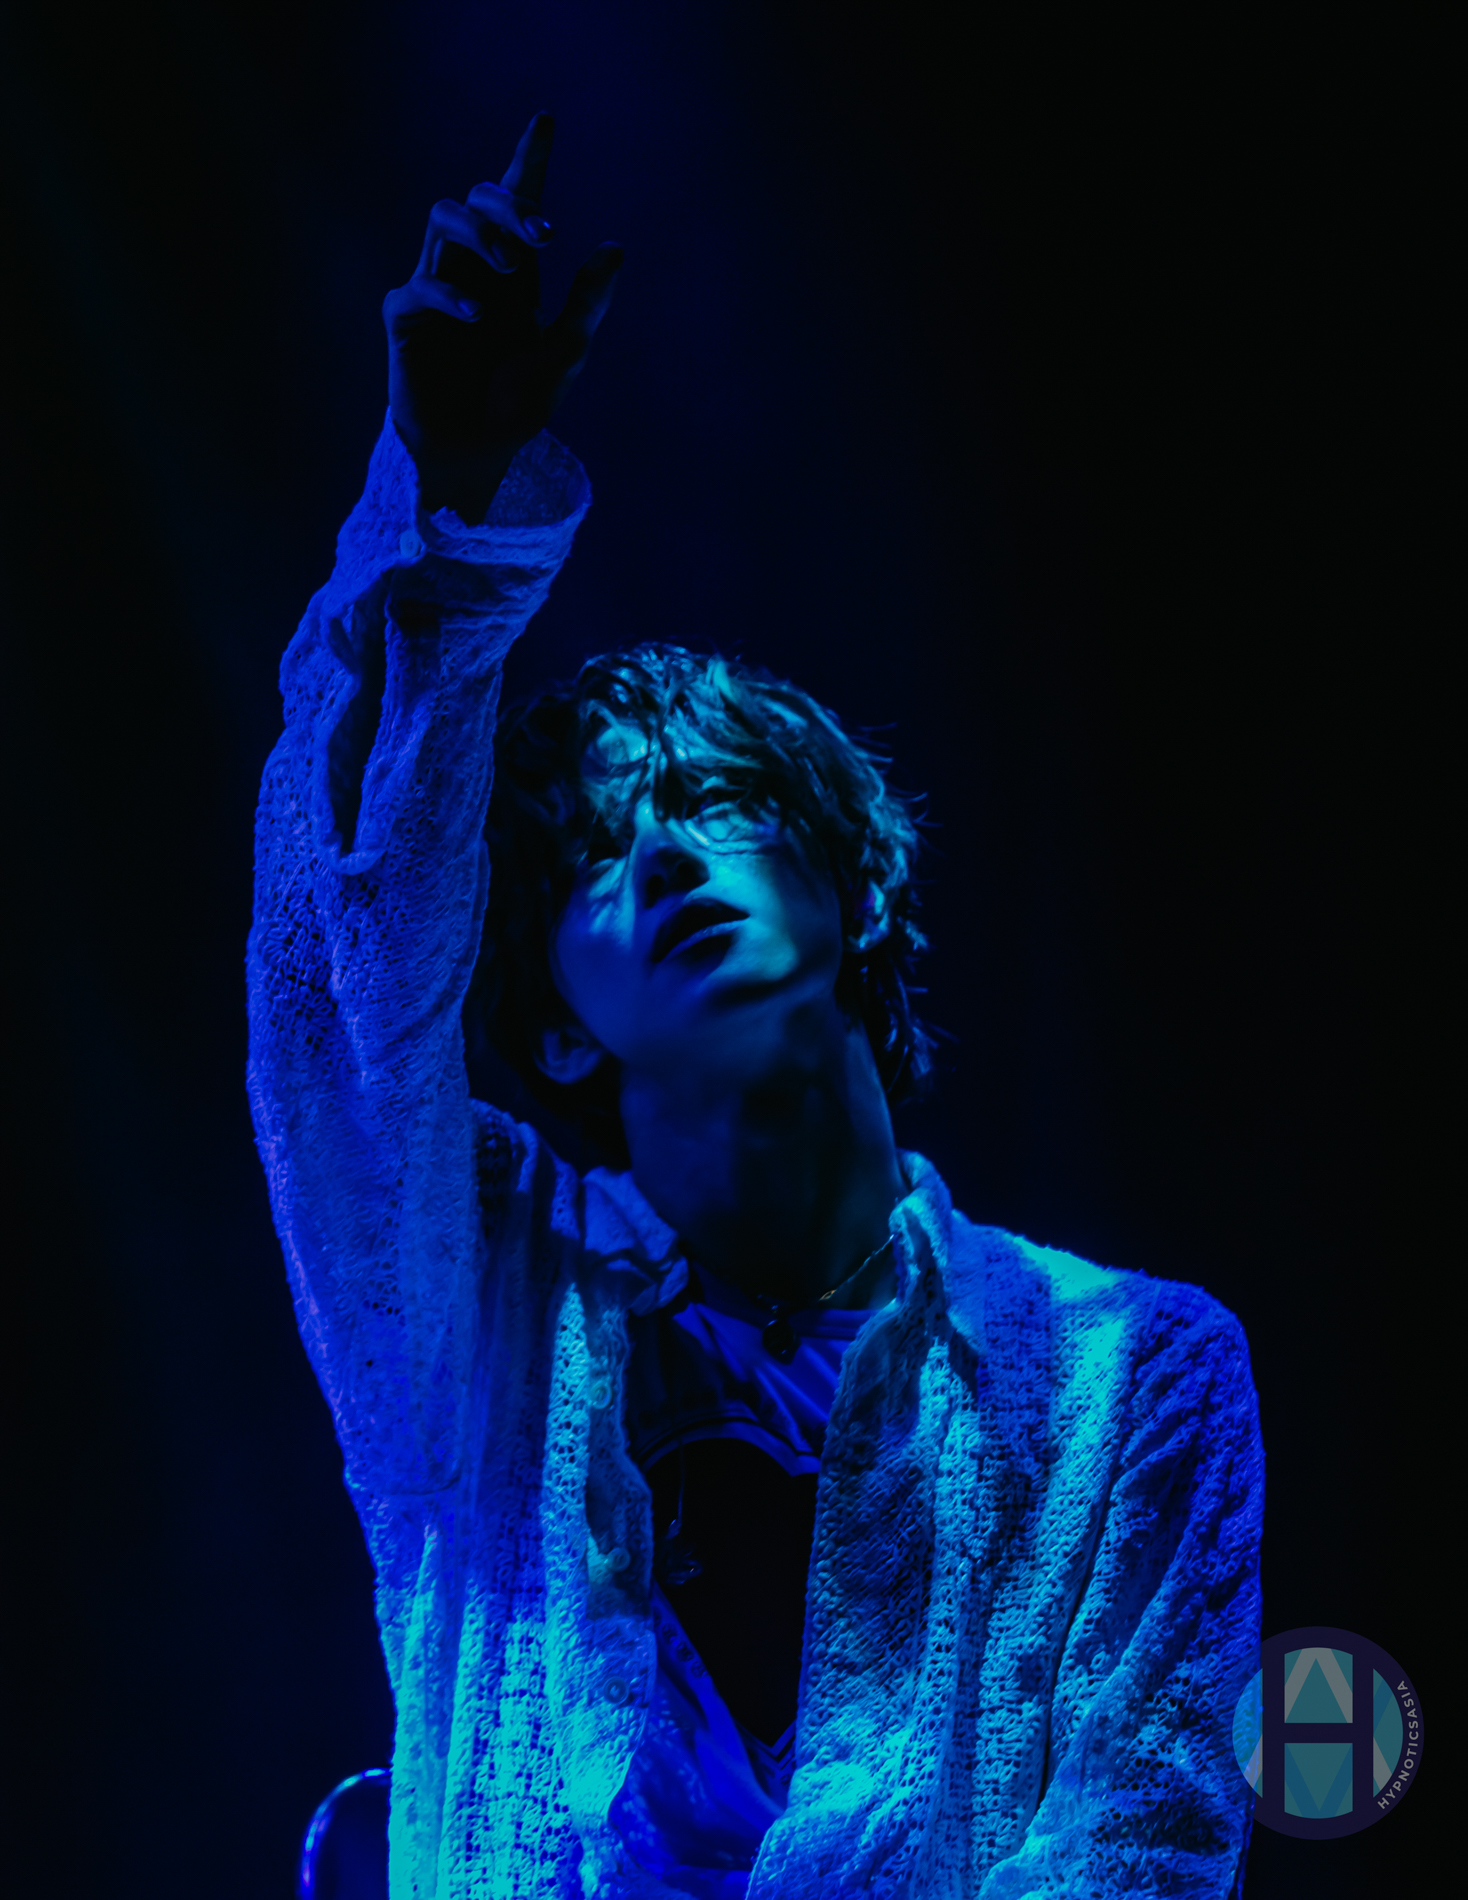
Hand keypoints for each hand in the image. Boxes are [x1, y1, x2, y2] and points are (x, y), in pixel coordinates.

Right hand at [382, 114, 621, 522]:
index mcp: (512, 270)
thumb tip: (614, 248)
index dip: (528, 158)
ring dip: (480, 231)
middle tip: (544, 234)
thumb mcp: (566, 354)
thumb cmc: (516, 404)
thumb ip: (588, 304)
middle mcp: (473, 268)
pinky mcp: (405, 320)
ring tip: (511, 265)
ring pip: (442, 218)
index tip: (546, 119)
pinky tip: (477, 317)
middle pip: (479, 197)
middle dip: (512, 203)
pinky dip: (449, 296)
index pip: (517, 202)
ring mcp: (435, 289)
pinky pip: (418, 288)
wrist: (477, 453)